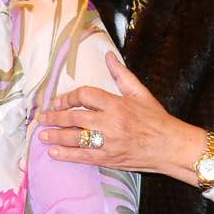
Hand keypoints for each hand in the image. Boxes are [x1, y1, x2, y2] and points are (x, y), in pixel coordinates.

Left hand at [37, 52, 204, 182]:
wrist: (171, 147)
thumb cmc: (156, 119)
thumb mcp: (140, 93)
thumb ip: (122, 74)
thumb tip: (108, 55)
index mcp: (117, 104)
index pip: (85, 95)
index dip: (68, 97)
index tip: (58, 100)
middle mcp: (110, 122)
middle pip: (75, 117)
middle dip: (55, 117)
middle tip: (42, 118)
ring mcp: (109, 142)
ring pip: (76, 138)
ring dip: (56, 136)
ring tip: (42, 135)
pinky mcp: (109, 158)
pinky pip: (83, 157)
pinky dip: (67, 155)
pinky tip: (53, 153)